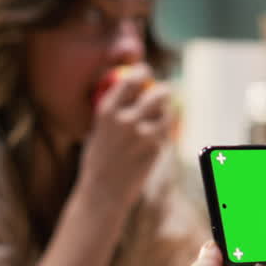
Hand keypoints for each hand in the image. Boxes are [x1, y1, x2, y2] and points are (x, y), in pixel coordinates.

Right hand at [80, 64, 172, 207]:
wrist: (103, 193)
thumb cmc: (98, 162)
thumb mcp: (97, 131)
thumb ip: (113, 113)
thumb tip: (127, 92)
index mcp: (107, 111)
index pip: (131, 80)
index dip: (142, 73)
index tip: (147, 73)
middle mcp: (126, 119)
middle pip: (158, 93)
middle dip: (164, 91)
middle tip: (164, 93)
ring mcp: (144, 134)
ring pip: (168, 113)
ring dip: (167, 113)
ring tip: (159, 120)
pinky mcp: (156, 149)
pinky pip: (166, 133)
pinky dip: (164, 133)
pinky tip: (154, 141)